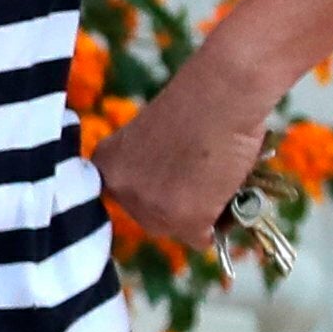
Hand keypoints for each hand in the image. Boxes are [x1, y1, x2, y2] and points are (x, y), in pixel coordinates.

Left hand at [94, 53, 283, 252]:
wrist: (222, 93)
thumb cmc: (197, 102)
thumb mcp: (152, 136)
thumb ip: (148, 166)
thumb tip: (170, 193)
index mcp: (106, 164)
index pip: (126, 197)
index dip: (157, 191)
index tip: (174, 182)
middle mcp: (119, 189)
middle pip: (150, 219)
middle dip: (178, 206)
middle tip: (205, 180)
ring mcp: (149, 207)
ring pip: (178, 229)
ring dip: (202, 212)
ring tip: (220, 177)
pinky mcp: (183, 219)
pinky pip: (202, 238)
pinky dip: (220, 221)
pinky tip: (226, 190)